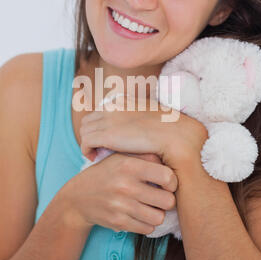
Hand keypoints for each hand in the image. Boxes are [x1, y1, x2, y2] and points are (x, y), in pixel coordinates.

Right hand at [60, 152, 177, 234]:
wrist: (78, 197)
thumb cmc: (107, 173)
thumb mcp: (121, 157)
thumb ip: (146, 156)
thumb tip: (173, 161)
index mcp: (129, 165)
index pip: (167, 177)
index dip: (172, 182)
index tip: (167, 183)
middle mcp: (125, 185)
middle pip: (168, 201)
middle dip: (167, 200)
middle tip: (160, 196)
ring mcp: (121, 205)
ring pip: (159, 217)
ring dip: (157, 213)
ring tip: (151, 206)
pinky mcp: (118, 222)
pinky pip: (147, 228)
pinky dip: (147, 223)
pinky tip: (140, 214)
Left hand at [79, 95, 208, 174]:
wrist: (176, 136)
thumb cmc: (170, 130)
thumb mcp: (154, 117)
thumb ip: (141, 118)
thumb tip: (140, 126)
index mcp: (123, 101)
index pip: (100, 111)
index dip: (99, 126)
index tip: (104, 140)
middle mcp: (113, 108)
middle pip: (88, 120)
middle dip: (90, 134)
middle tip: (97, 149)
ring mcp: (108, 120)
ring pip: (84, 130)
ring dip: (88, 143)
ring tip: (96, 154)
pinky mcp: (106, 135)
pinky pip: (85, 142)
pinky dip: (86, 150)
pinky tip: (94, 157)